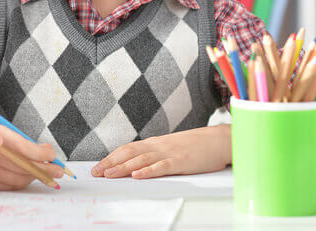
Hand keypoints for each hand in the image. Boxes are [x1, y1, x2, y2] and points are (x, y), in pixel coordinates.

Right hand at [0, 109, 63, 190]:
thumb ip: (9, 134)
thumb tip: (42, 149)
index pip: (20, 146)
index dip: (39, 153)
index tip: (51, 154)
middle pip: (22, 166)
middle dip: (44, 168)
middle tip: (59, 169)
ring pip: (17, 179)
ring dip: (35, 177)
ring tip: (49, 173)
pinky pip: (7, 186)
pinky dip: (22, 183)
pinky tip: (29, 177)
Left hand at [91, 125, 230, 179]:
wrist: (219, 140)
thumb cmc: (196, 146)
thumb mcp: (171, 148)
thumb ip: (155, 155)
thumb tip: (137, 165)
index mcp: (154, 143)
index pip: (127, 149)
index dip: (111, 157)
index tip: (97, 167)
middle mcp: (158, 146)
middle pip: (129, 153)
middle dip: (111, 163)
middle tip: (96, 172)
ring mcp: (169, 153)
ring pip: (141, 160)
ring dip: (123, 167)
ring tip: (109, 174)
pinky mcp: (181, 161)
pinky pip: (162, 166)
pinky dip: (148, 171)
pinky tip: (138, 175)